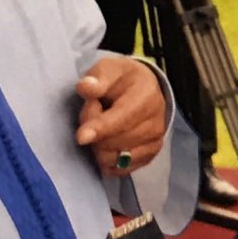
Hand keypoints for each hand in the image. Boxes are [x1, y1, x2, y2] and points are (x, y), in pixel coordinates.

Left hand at [75, 56, 165, 175]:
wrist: (143, 89)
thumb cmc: (121, 79)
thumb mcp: (108, 69)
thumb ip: (97, 77)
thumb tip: (86, 87)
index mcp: (146, 95)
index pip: (122, 117)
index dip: (101, 128)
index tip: (81, 137)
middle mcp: (156, 121)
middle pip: (116, 141)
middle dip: (95, 132)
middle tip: (92, 112)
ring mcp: (155, 140)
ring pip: (116, 158)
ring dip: (99, 147)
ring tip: (100, 128)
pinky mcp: (150, 155)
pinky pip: (121, 169)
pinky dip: (107, 160)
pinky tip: (105, 144)